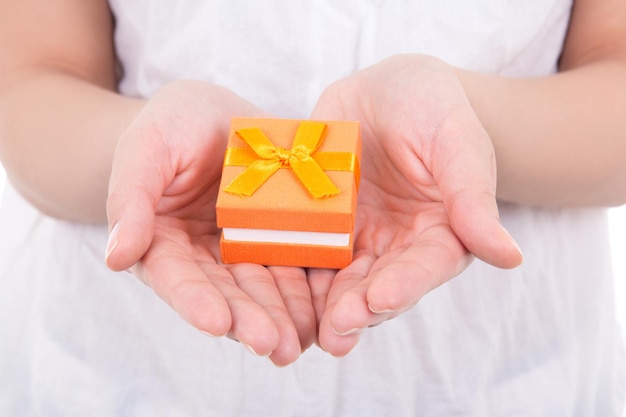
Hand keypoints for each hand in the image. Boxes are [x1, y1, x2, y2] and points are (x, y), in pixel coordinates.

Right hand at [105, 81, 314, 365]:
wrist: (215, 113)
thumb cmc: (171, 125)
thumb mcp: (146, 148)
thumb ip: (130, 199)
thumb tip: (117, 258)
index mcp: (163, 243)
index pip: (176, 278)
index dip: (194, 301)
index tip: (216, 322)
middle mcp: (204, 257)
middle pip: (225, 293)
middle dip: (248, 320)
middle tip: (271, 345)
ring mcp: (244, 250)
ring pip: (263, 289)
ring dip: (282, 317)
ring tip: (300, 341)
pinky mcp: (279, 239)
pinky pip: (295, 264)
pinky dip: (308, 289)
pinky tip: (324, 310)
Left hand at [309, 55, 522, 355]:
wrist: (388, 92)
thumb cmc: (434, 108)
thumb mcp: (457, 140)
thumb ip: (473, 197)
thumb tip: (511, 257)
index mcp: (439, 233)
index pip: (425, 266)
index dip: (406, 285)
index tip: (382, 299)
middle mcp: (397, 246)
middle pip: (378, 285)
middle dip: (358, 308)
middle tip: (337, 330)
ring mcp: (356, 238)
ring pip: (339, 279)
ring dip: (323, 306)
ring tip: (308, 331)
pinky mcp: (321, 226)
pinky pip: (303, 250)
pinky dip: (290, 269)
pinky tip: (273, 290)